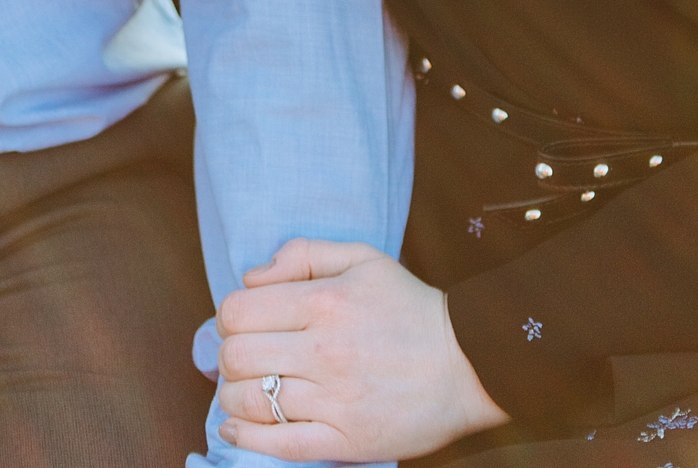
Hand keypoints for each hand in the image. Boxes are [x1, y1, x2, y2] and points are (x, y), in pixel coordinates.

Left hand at [215, 238, 509, 461]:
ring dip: (234, 396)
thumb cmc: (411, 307)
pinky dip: (244, 438)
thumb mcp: (364, 259)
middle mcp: (324, 350)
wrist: (469, 365)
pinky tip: (235, 428)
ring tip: (246, 389)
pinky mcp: (344, 441)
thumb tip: (252, 277)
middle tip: (245, 356)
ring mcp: (333, 401)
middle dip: (228, 355)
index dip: (229, 316)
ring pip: (249, 403)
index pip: (238, 311)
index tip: (244, 321)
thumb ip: (304, 254)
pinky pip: (276, 445)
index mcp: (325, 301)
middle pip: (235, 357)